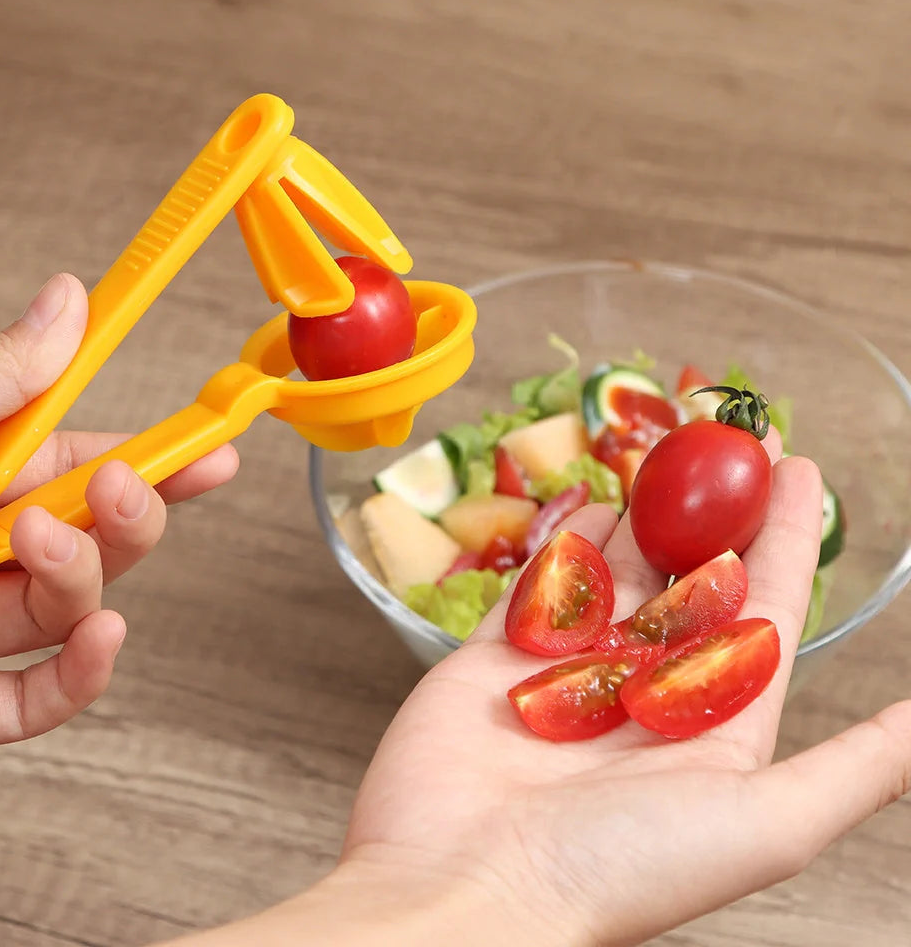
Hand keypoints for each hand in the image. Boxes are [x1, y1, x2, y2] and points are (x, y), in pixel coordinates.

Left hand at [0, 273, 237, 752]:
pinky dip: (78, 678)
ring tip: (38, 543)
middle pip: (85, 535)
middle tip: (130, 484)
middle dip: (125, 512)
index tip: (210, 444)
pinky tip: (102, 640)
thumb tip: (69, 302)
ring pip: (64, 610)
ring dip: (81, 577)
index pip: (70, 458)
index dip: (149, 452)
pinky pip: (28, 702)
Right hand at [333, 437, 910, 944]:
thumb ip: (856, 767)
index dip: (782, 535)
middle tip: (727, 437)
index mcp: (710, 721)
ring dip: (642, 509)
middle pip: (688, 574)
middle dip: (712, 505)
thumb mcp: (763, 821)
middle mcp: (643, 689)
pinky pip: (541, 578)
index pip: (761, 605)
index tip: (796, 466)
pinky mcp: (500, 653)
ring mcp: (569, 666)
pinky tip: (590, 495)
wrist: (468, 886)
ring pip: (616, 567)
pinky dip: (565, 535)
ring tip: (664, 452)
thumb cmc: (618, 868)